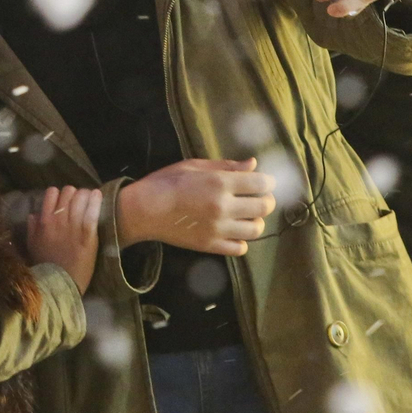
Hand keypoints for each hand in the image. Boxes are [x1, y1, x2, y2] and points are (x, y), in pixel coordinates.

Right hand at [26, 186, 102, 292]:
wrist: (60, 284)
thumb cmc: (45, 265)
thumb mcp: (32, 246)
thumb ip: (32, 228)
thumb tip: (34, 214)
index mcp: (44, 221)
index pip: (52, 193)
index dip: (59, 194)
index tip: (64, 200)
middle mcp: (58, 220)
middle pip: (68, 191)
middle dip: (74, 194)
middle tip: (78, 201)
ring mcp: (73, 227)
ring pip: (81, 197)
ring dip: (86, 195)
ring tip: (89, 198)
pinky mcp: (88, 235)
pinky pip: (92, 212)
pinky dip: (96, 201)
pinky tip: (98, 195)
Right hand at [118, 158, 275, 255]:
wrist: (143, 210)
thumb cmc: (167, 182)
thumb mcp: (195, 166)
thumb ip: (227, 166)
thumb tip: (253, 164)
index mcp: (220, 183)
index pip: (261, 184)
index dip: (267, 181)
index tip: (263, 181)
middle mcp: (223, 207)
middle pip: (264, 207)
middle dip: (266, 200)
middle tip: (258, 197)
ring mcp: (218, 229)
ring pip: (256, 229)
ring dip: (256, 220)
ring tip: (246, 214)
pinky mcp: (211, 245)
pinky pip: (240, 248)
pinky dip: (242, 240)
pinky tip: (233, 230)